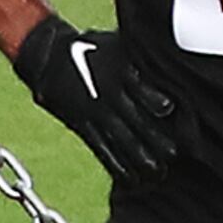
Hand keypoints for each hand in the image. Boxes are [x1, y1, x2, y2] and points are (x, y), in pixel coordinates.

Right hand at [11, 15, 179, 181]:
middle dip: (154, 139)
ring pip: (121, 140)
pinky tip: (132, 179)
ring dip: (139, 159)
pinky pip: (102, 150)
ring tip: (157, 174)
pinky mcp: (84, 128)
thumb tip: (171, 53)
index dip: (154, 99)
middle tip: (173, 154)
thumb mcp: (118, 43)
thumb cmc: (93, 49)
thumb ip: (142, 55)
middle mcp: (108, 94)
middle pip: (134, 119)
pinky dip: (117, 167)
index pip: (139, 86)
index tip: (169, 109)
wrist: (50, 58)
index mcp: (119, 69)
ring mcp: (95, 113)